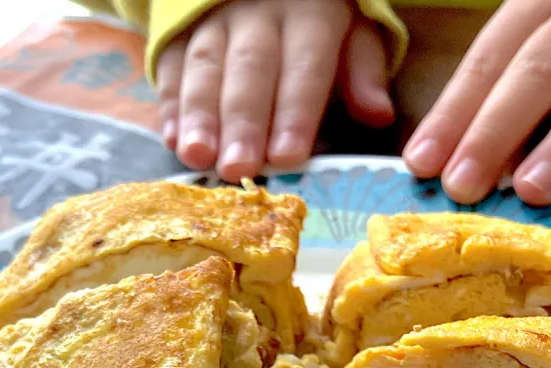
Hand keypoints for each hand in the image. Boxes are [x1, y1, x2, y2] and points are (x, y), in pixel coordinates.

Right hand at [156, 0, 394, 181]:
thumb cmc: (313, 17)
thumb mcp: (350, 29)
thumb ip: (362, 70)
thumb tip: (379, 114)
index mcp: (309, 14)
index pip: (304, 67)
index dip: (295, 113)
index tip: (288, 157)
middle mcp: (258, 13)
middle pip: (250, 69)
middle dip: (243, 122)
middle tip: (238, 168)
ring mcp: (213, 20)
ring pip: (205, 66)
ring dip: (200, 116)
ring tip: (198, 156)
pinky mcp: (178, 32)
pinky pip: (171, 67)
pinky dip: (171, 106)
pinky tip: (173, 140)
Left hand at [402, 0, 550, 204]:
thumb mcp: (525, 61)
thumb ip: (489, 107)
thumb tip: (452, 173)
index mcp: (539, 2)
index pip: (487, 59)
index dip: (452, 115)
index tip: (422, 163)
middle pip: (538, 71)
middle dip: (495, 134)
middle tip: (463, 187)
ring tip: (529, 191)